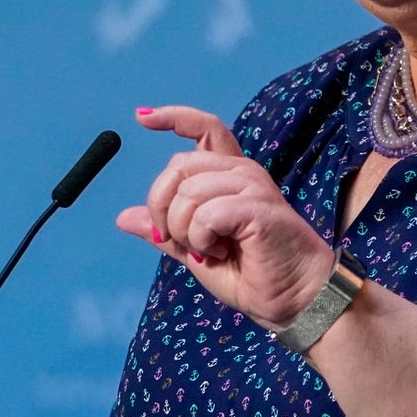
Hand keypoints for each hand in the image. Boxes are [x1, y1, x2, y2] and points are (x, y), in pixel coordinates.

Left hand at [116, 105, 333, 329]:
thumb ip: (164, 230)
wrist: (292, 299)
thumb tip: (124, 217)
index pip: (205, 128)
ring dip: (184, 231)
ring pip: (187, 193)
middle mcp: (242, 171)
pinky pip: (205, 214)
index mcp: (229, 176)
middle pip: (178, 165)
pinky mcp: (258, 206)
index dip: (173, 117)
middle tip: (180, 241)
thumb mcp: (194, 250)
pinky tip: (219, 251)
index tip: (142, 117)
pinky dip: (201, 239)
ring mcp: (252, 185)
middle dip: (163, 207)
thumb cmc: (252, 274)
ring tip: (208, 250)